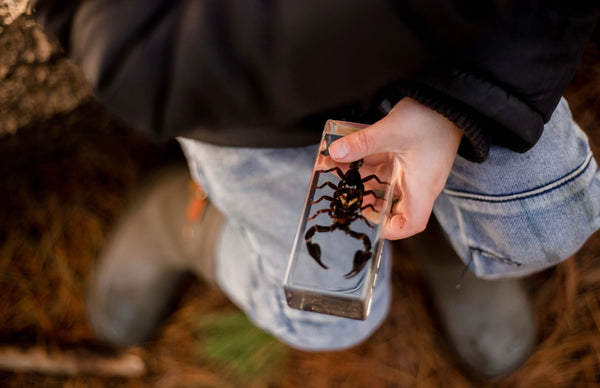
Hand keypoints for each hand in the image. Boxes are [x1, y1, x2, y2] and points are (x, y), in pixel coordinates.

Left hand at [329, 98, 461, 239]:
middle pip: (392, 205)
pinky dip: (366, 162)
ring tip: (336, 169)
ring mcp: (413, 169)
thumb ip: (361, 144)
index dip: (391, 230)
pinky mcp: (408, 156)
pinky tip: (347, 154)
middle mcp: (418, 183)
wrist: (450, 97)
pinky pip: (385, 167)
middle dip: (365, 201)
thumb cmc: (431, 118)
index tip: (368, 223)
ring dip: (360, 178)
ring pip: (383, 183)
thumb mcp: (391, 131)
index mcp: (421, 187)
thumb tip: (335, 154)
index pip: (411, 224)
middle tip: (342, 193)